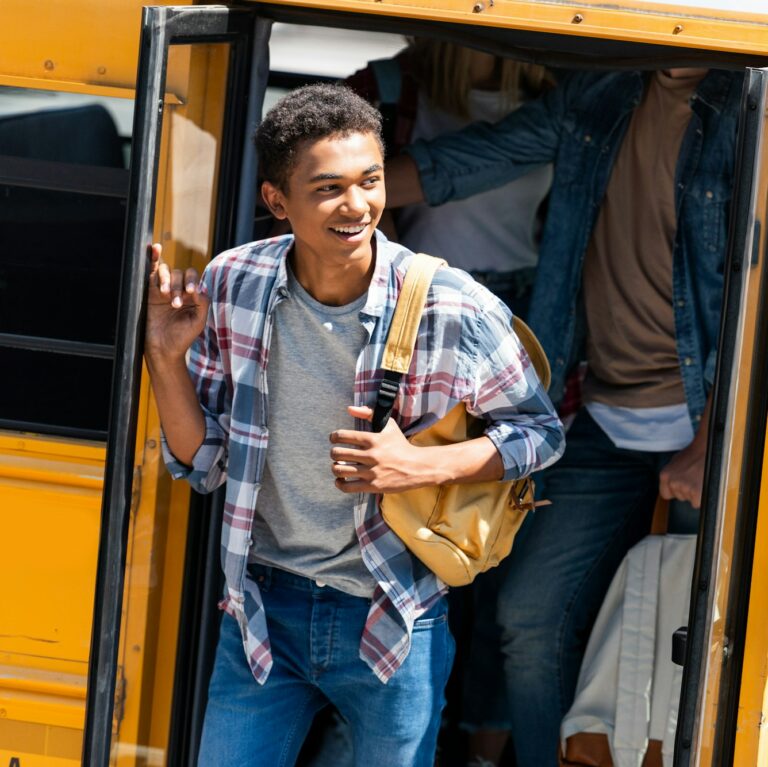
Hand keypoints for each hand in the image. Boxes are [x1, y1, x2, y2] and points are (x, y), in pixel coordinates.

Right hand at [145, 243, 209, 360]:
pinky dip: (152, 259)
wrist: (163, 350)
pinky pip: (150, 272)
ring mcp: (163, 290)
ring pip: (165, 272)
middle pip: (179, 274)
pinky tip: (154, 248)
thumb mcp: (198, 322)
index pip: (193, 278)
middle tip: (175, 304)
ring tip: (165, 295)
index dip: (191, 281)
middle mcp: (178, 290)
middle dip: (178, 286)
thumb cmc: (182, 338)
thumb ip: (202, 303)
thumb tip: (198, 287)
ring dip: (166, 280)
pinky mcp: (148, 293)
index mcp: (192, 296)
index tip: (189, 292)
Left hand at [329, 406, 435, 493]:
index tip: (334, 439)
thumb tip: (349, 409)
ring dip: (335, 467)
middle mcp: (371, 455)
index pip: (342, 436)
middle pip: (337, 453)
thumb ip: (369, 413)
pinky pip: (347, 486)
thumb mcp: (389, 425)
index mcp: (373, 439)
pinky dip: (340, 483)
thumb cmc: (400, 444)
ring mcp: (371, 472)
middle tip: (337, 453)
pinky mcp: (373, 486)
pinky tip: (342, 479)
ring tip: (339, 466)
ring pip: (339, 470)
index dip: (334, 437)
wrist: (417, 467)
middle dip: (334, 453)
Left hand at [659, 439, 705, 508]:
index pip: (665, 495)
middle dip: (687, 491)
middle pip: (679, 497)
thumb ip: (672, 475)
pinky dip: (701, 498)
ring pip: (689, 499)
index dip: (675, 492)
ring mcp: (684, 487)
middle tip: (695, 479)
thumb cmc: (693, 454)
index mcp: (665, 475)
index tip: (682, 487)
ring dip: (695, 493)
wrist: (706, 449)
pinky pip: (696, 503)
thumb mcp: (675, 463)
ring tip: (700, 480)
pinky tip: (704, 487)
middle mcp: (672, 482)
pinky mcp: (696, 492)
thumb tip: (672, 484)